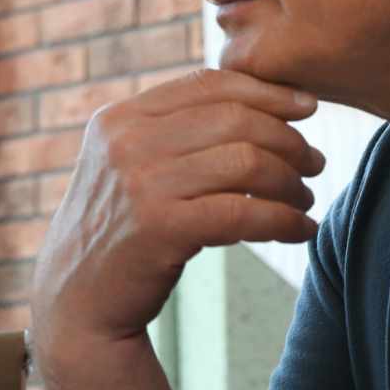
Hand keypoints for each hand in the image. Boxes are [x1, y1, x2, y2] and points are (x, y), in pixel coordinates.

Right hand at [33, 69, 322, 351]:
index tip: (307, 108)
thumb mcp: (125, 166)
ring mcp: (141, 184)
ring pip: (247, 163)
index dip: (267, 92)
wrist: (76, 304)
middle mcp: (126, 142)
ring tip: (305, 199)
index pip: (208, 85)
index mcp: (119, 118)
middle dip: (288, 140)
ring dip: (290, 182)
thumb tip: (253, 102)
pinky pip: (245, 213)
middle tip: (313, 163)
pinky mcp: (161, 228)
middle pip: (235, 120)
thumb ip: (169, 132)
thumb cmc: (116, 233)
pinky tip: (302, 231)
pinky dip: (285, 221)